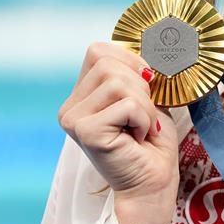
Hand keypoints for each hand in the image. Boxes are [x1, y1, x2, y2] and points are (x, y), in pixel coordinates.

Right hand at [58, 42, 179, 223]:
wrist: (153, 182)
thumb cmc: (152, 142)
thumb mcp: (148, 97)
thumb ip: (140, 72)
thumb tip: (151, 41)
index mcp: (81, 95)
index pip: (99, 50)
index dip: (131, 62)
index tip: (146, 89)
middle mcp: (70, 107)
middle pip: (110, 63)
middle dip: (141, 88)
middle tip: (143, 117)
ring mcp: (73, 119)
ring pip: (119, 82)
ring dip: (144, 105)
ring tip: (140, 128)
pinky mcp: (85, 131)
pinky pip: (127, 104)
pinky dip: (143, 118)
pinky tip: (137, 137)